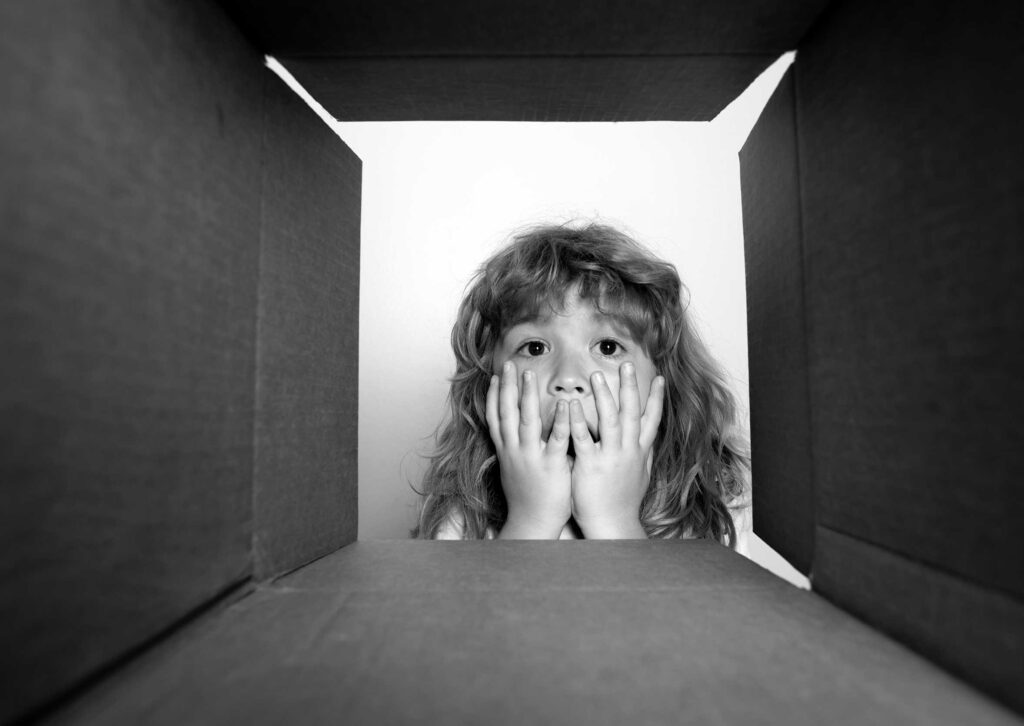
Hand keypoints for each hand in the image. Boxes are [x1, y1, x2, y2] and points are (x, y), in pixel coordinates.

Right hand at [487, 360, 572, 538]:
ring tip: (529, 374)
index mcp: (507, 451)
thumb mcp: (516, 469)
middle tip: (510, 364)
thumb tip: (518, 433)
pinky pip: (555, 440)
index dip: (494, 396)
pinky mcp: (550, 466)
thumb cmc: (528, 497)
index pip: (496, 418)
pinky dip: (559, 421)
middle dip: (508, 387)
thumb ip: (518, 449)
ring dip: (526, 396)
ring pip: (526, 421)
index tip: (495, 376)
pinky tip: (565, 404)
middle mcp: (514, 451)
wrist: (532, 524)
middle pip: (507, 413)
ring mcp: (530, 457)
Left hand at [569, 362, 664, 538]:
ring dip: (604, 396)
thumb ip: (643, 456)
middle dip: (630, 387)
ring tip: (596, 375)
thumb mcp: (640, 477)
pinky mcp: (591, 465)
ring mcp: (611, 457)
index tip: (660, 379)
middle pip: (631, 413)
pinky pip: (584, 438)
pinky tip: (573, 404)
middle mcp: (628, 450)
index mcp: (638, 452)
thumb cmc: (622, 502)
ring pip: (610, 420)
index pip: (651, 420)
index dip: (656, 399)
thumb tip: (648, 441)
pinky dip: (579, 420)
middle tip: (626, 364)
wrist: (611, 524)